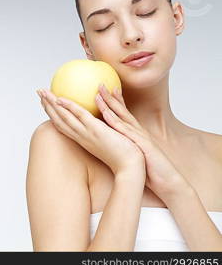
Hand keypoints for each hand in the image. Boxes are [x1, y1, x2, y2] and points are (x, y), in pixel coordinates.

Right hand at [37, 88, 144, 177]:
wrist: (130, 167)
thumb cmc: (123, 155)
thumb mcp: (109, 139)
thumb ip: (103, 129)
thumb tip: (104, 116)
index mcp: (83, 139)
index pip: (64, 124)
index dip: (54, 113)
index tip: (47, 102)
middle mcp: (80, 136)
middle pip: (59, 119)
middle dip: (47, 105)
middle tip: (39, 93)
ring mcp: (86, 134)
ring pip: (64, 116)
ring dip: (52, 104)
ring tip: (43, 92)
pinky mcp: (96, 130)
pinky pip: (80, 115)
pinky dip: (69, 107)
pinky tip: (60, 98)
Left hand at [94, 84, 188, 200]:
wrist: (165, 180)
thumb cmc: (150, 169)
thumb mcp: (136, 153)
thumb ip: (128, 144)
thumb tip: (116, 142)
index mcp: (135, 133)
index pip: (122, 114)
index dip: (113, 101)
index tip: (103, 90)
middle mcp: (137, 131)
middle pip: (121, 110)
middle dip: (110, 96)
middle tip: (99, 84)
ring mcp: (139, 136)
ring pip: (122, 117)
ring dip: (110, 104)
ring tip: (99, 92)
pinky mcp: (141, 144)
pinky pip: (126, 131)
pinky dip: (115, 121)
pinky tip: (106, 114)